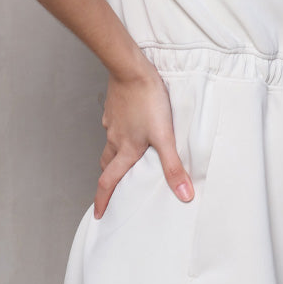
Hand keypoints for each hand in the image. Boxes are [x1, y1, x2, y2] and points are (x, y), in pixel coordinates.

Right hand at [94, 58, 194, 218]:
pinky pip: (113, 126)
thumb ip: (173, 166)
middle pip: (107, 165)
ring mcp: (113, 122)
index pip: (108, 181)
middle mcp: (115, 138)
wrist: (130, 69)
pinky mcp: (114, 108)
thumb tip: (184, 195)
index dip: (102, 200)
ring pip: (110, 145)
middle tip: (113, 188)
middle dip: (109, 178)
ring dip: (114, 156)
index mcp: (126, 149)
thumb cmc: (148, 101)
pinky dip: (119, 133)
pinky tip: (130, 126)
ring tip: (124, 159)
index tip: (98, 214)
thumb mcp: (164, 136)